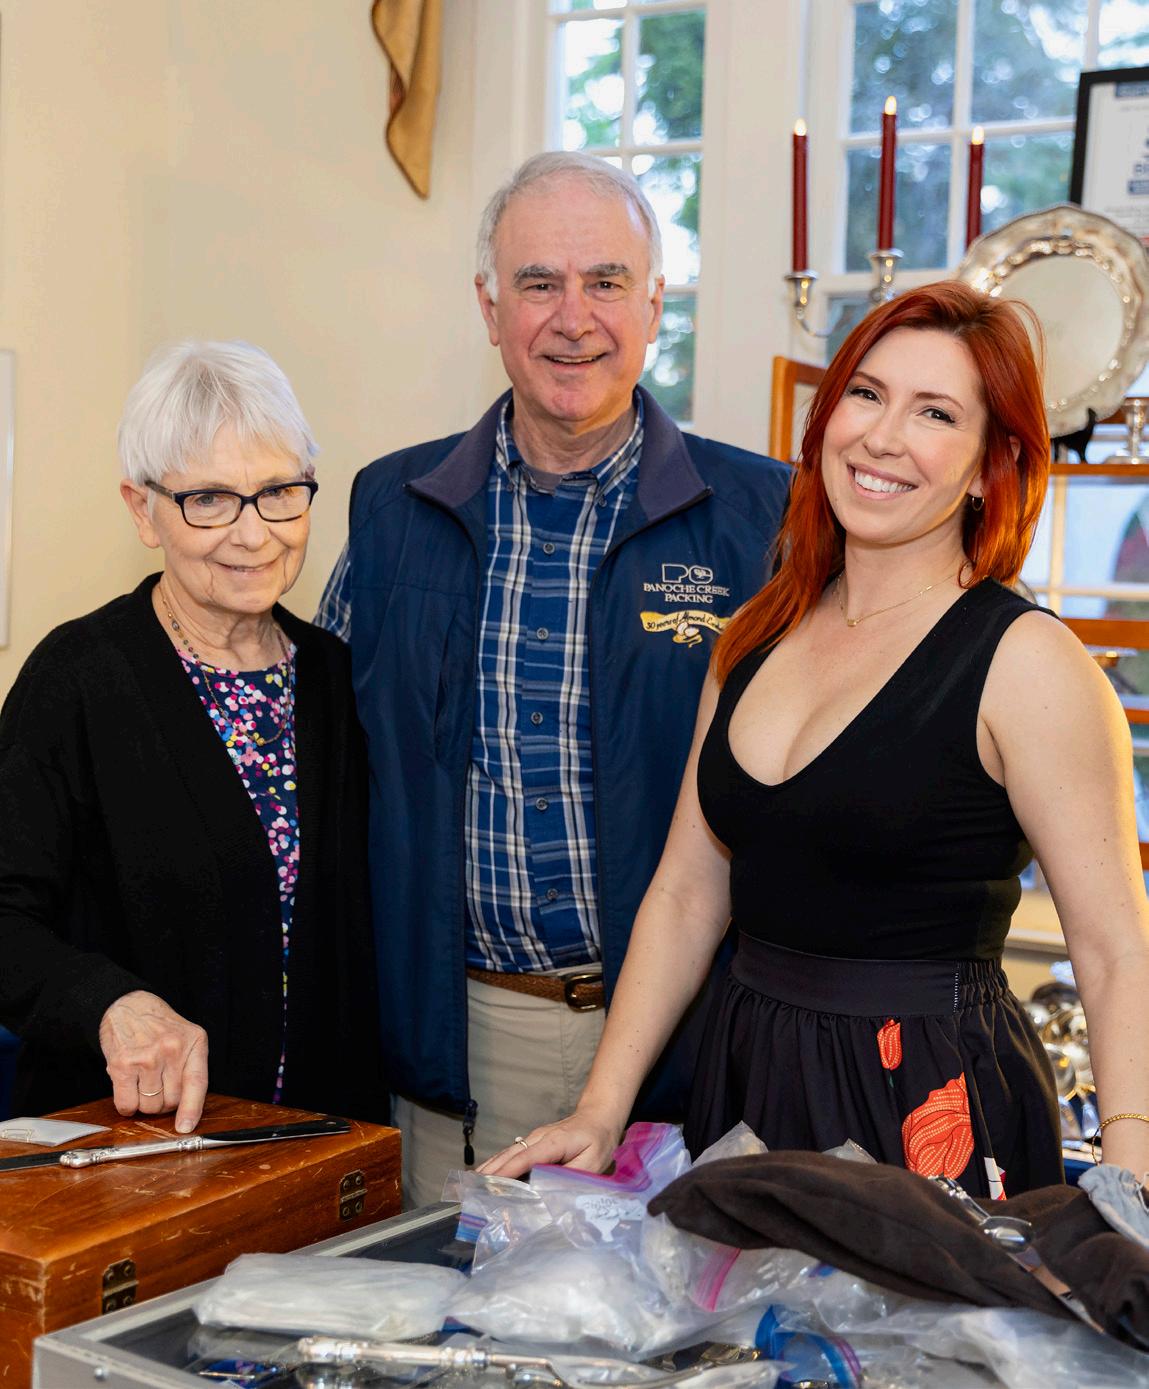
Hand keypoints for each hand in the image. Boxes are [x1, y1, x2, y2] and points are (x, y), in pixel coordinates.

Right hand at [98, 991, 208, 1132]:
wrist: (127, 1005)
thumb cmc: (157, 1025)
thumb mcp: (185, 1037)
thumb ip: (189, 1066)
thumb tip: (186, 1110)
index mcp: (194, 1042)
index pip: (198, 1083)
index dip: (192, 1110)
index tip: (186, 1127)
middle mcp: (172, 1049)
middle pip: (171, 1101)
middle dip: (164, 1102)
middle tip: (157, 1086)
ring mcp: (147, 1057)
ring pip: (149, 1106)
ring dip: (144, 1103)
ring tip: (142, 1082)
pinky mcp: (122, 1064)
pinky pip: (127, 1104)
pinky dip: (127, 1105)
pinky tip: (128, 1088)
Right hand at [477, 1110, 621, 1178]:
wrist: (599, 1115)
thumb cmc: (598, 1139)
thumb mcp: (594, 1161)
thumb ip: (572, 1175)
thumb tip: (552, 1190)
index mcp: (552, 1142)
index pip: (525, 1158)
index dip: (506, 1172)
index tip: (487, 1183)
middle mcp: (538, 1137)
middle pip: (510, 1154)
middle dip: (490, 1171)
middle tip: (471, 1190)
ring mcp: (535, 1137)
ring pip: (508, 1152)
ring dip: (490, 1167)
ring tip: (472, 1184)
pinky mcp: (535, 1141)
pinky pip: (513, 1152)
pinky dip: (498, 1162)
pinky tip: (488, 1172)